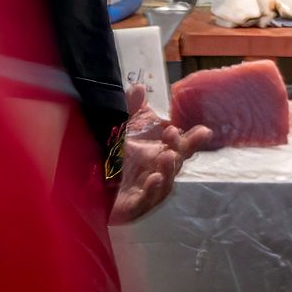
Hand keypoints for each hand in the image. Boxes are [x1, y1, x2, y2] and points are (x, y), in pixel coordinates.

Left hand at [109, 85, 211, 225]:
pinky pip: (147, 200)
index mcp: (160, 152)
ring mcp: (149, 189)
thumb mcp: (122, 128)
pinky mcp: (135, 205)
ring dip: (168, 169)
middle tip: (173, 134)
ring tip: (168, 156)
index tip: (203, 131)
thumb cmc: (114, 156)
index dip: (194, 139)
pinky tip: (154, 179)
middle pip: (176, 161)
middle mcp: (158, 171)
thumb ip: (131, 108)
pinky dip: (153, 190)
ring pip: (166, 181)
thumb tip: (140, 86)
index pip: (182, 145)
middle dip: (178, 148)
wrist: (89, 185)